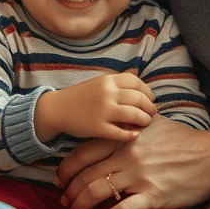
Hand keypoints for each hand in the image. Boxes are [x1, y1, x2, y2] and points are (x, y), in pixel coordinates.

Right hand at [35, 72, 155, 142]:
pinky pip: (121, 133)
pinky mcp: (97, 128)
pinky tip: (135, 135)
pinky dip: (131, 134)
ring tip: (146, 123)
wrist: (57, 109)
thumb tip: (137, 73)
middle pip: (138, 99)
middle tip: (152, 113)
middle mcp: (107, 93)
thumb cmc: (80, 96)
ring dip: (144, 120)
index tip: (151, 99)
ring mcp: (103, 111)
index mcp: (108, 80)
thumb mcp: (98, 82)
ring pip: (133, 115)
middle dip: (149, 107)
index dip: (147, 91)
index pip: (136, 82)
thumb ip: (117, 79)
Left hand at [55, 116, 209, 208]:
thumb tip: (114, 114)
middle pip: (87, 174)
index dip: (67, 167)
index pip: (86, 151)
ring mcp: (140, 175)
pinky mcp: (152, 195)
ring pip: (99, 192)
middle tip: (63, 200)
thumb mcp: (153, 121)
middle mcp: (128, 154)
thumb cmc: (182, 139)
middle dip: (70, 190)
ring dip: (81, 205)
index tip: (59, 177)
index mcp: (126, 136)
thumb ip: (130, 120)